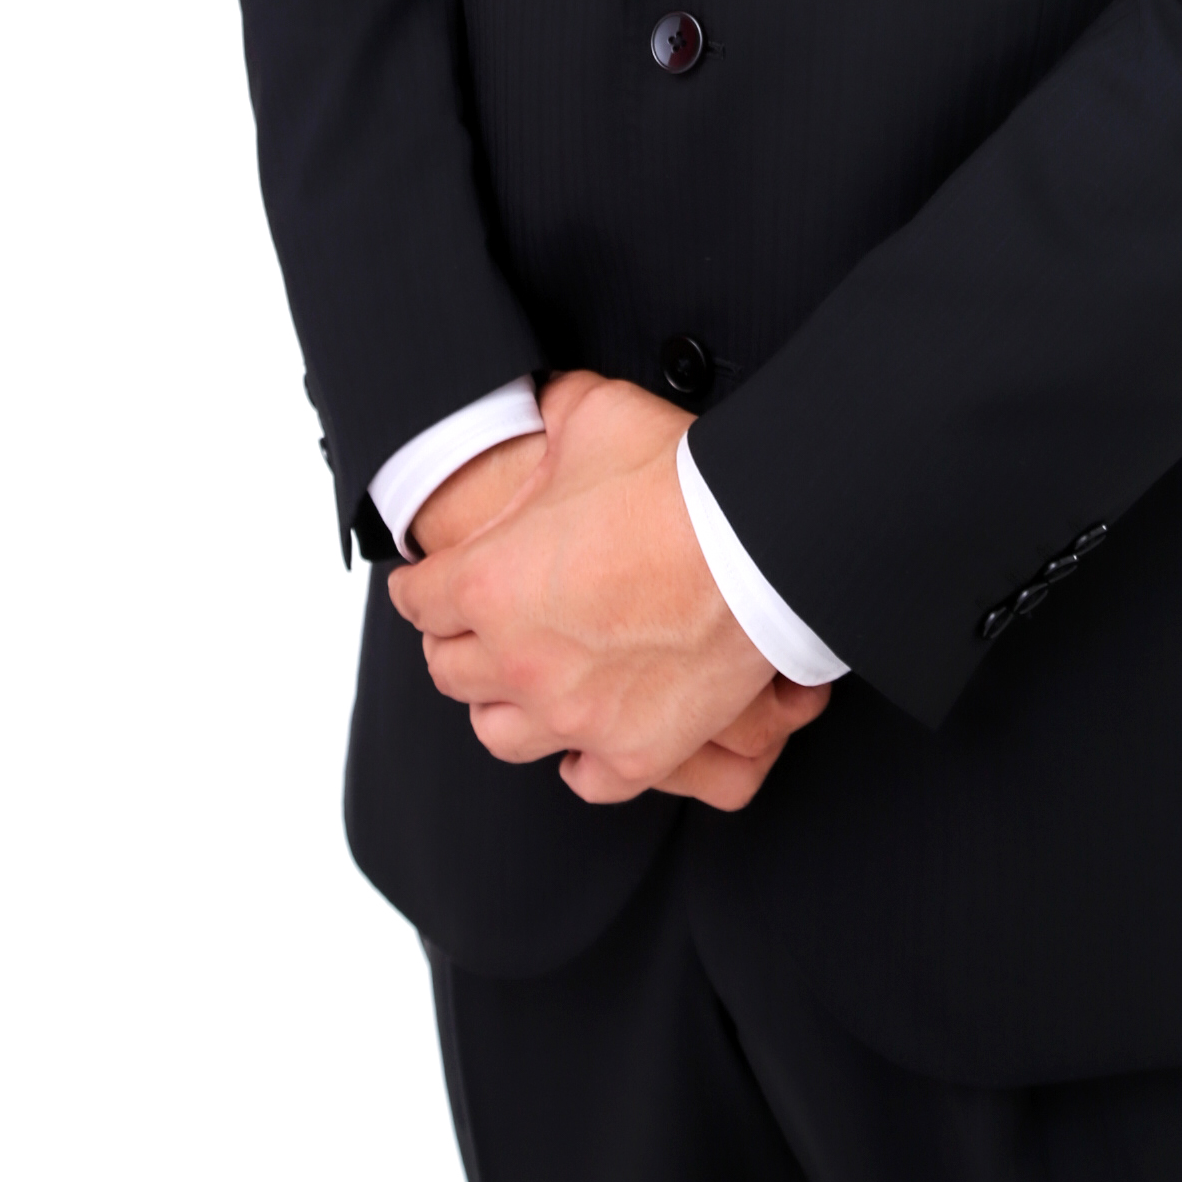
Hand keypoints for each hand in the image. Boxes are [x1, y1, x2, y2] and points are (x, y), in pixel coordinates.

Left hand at [386, 371, 830, 808]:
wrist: (762, 541)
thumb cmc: (678, 479)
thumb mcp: (594, 411)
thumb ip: (551, 411)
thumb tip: (543, 401)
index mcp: (488, 583)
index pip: (419, 598)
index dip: (419, 582)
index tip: (423, 581)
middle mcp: (518, 661)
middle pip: (450, 669)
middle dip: (454, 640)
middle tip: (468, 622)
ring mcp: (575, 715)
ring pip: (500, 731)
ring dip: (500, 703)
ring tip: (516, 680)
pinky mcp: (635, 751)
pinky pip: (585, 779)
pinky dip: (579, 761)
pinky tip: (579, 738)